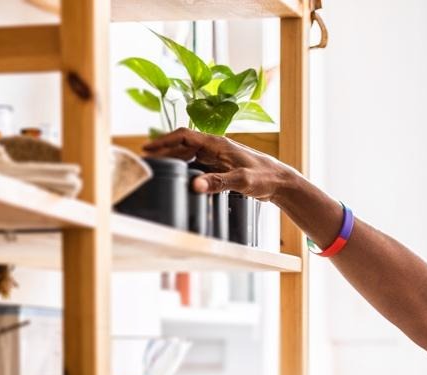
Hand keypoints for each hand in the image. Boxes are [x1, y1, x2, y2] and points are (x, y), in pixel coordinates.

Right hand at [142, 128, 295, 201]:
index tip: (148, 148)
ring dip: (173, 158)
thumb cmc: (264, 177)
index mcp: (217, 143)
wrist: (280, 181)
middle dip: (164, 150)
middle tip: (146, 161)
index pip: (184, 136)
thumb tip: (194, 185)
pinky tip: (180, 176)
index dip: (164, 141)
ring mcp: (218, 155)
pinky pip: (198, 163)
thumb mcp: (241, 180)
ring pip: (189, 153)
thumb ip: (217, 182)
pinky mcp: (221, 165)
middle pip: (183, 144)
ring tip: (158, 168)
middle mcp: (215, 146)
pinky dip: (185, 167)